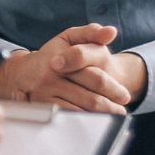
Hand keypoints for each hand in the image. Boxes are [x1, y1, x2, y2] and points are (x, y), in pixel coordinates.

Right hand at [0, 24, 144, 113]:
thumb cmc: (58, 53)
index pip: (95, 78)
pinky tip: (96, 120)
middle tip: (122, 110)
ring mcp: (45, 94)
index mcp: (60, 58)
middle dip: (111, 105)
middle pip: (91, 98)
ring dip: (102, 116)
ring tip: (114, 115)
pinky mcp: (42, 108)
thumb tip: (111, 32)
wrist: (29, 71)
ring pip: (83, 111)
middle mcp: (50, 78)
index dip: (113, 88)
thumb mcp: (71, 37)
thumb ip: (92, 32)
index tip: (125, 96)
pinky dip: (86, 121)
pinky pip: (70, 118)